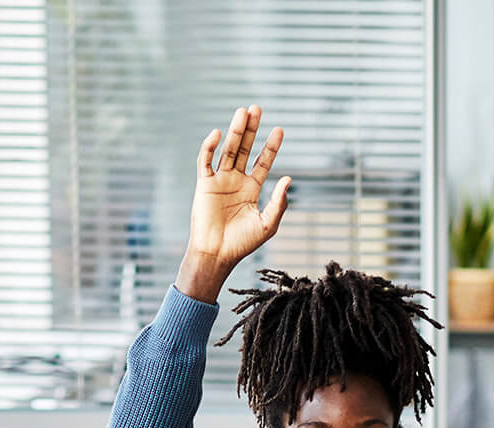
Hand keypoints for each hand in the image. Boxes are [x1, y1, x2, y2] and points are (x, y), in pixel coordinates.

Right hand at [176, 104, 289, 302]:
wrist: (218, 253)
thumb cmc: (243, 243)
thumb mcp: (268, 223)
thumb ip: (279, 202)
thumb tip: (288, 178)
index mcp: (252, 188)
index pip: (263, 161)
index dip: (271, 146)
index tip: (280, 129)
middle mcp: (236, 180)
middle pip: (244, 148)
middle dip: (251, 129)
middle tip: (257, 108)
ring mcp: (220, 180)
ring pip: (227, 149)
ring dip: (234, 131)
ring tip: (243, 112)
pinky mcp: (204, 184)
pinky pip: (205, 161)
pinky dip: (209, 147)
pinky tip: (217, 133)